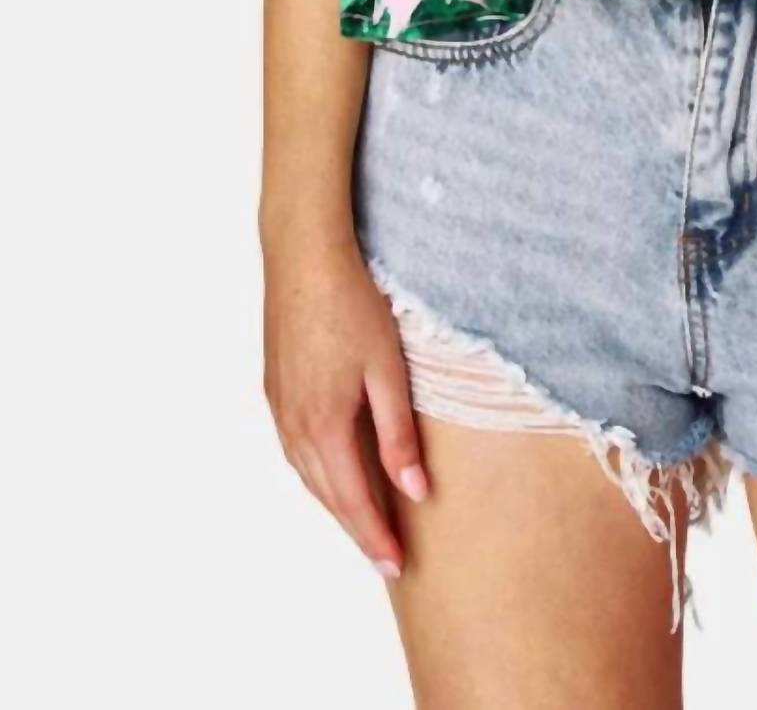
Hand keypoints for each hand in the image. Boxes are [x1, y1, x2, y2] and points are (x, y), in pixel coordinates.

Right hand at [263, 231, 427, 578]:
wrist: (305, 256)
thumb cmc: (353, 304)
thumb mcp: (388, 370)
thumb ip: (398, 436)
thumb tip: (415, 492)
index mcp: (324, 424)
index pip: (352, 499)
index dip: (374, 536)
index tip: (396, 566)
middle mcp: (293, 424)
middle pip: (326, 495)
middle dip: (357, 528)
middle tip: (386, 558)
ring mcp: (278, 407)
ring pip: (308, 474)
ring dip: (336, 502)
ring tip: (366, 524)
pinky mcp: (275, 389)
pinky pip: (296, 449)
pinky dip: (319, 473)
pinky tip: (335, 472)